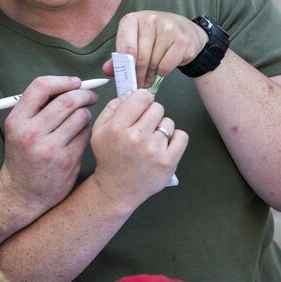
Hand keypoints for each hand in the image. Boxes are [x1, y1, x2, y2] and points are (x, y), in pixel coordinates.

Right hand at [0, 76, 97, 211]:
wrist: (22, 192)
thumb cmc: (23, 154)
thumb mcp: (18, 128)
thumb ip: (37, 107)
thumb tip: (69, 85)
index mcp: (17, 120)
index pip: (41, 86)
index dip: (63, 81)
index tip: (75, 82)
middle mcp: (31, 133)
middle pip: (67, 100)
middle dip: (84, 94)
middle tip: (89, 96)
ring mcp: (50, 149)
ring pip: (81, 116)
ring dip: (86, 113)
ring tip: (82, 118)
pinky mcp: (67, 161)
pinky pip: (86, 135)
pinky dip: (87, 131)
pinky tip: (80, 135)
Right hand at [89, 90, 187, 205]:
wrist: (117, 188)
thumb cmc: (109, 158)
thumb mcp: (98, 131)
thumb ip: (112, 108)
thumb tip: (130, 93)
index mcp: (117, 127)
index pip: (142, 97)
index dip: (142, 100)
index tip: (141, 107)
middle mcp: (136, 137)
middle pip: (157, 107)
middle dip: (151, 115)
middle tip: (143, 128)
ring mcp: (154, 150)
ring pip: (168, 122)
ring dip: (162, 128)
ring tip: (150, 141)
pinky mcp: (168, 161)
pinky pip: (182, 136)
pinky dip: (175, 139)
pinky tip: (163, 146)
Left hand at [101, 11, 207, 87]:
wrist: (186, 31)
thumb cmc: (154, 38)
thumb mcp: (134, 43)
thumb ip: (119, 57)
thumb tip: (107, 70)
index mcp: (132, 19)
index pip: (125, 47)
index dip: (125, 66)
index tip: (127, 76)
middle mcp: (149, 20)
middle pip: (140, 58)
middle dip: (138, 75)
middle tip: (138, 84)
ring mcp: (168, 28)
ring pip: (153, 63)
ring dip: (150, 75)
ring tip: (150, 75)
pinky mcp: (182, 40)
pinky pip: (166, 66)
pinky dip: (163, 72)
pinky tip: (163, 67)